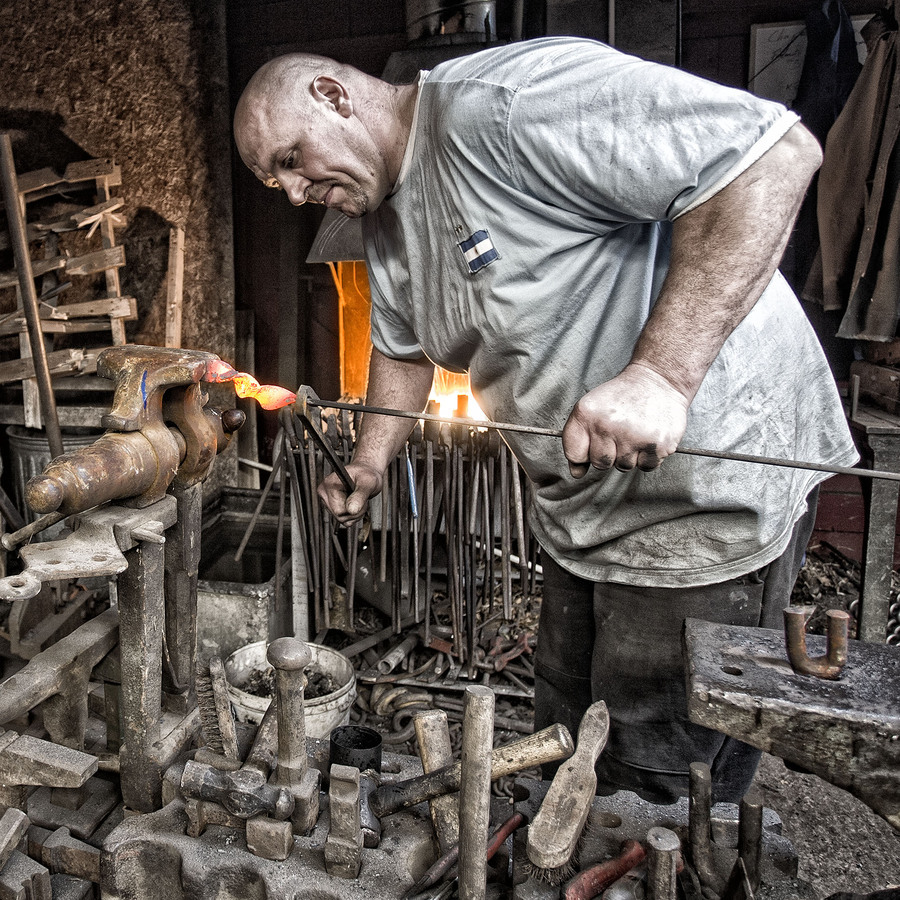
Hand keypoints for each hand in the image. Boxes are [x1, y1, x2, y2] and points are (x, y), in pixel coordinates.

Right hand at [317, 463, 383, 523]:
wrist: (366, 473)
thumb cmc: (366, 474)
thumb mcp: (367, 483)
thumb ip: (359, 496)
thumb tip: (352, 510)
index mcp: (330, 484)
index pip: (339, 510)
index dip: (353, 508)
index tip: (361, 497)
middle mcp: (325, 493)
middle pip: (339, 516)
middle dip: (355, 511)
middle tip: (362, 499)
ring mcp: (327, 501)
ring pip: (341, 519)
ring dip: (355, 513)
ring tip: (359, 500)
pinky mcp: (332, 507)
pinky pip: (343, 520)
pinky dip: (352, 515)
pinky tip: (355, 504)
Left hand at [562, 364, 689, 476]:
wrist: (658, 380)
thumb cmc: (623, 396)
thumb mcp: (592, 408)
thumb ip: (578, 439)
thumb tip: (577, 473)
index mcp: (586, 413)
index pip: (575, 454)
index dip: (584, 455)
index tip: (593, 445)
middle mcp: (607, 424)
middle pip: (600, 464)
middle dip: (609, 454)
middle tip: (620, 433)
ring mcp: (633, 435)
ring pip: (623, 466)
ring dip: (630, 455)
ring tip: (635, 432)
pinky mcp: (657, 444)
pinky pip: (646, 467)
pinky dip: (649, 457)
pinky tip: (648, 436)